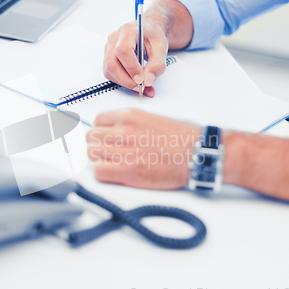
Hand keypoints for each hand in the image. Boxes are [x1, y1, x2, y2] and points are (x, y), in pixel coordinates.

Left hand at [86, 108, 200, 189]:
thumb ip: (129, 123)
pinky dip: (102, 173)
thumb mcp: (151, 118)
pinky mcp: (128, 171)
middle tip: (107, 152)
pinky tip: (114, 172)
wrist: (197, 153)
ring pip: (92, 153)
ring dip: (99, 159)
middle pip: (90, 137)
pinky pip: (99, 171)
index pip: (97, 120)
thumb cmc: (181, 138)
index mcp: (129, 115)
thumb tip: (113, 131)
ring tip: (112, 163)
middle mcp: (124, 130)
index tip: (104, 138)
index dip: (99, 130)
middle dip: (96, 144)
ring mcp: (124, 150)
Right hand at [103, 0, 193, 97]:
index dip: (131, 67)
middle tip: (140, 86)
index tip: (141, 79)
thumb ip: (157, 65)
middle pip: (112, 64)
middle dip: (126, 80)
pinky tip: (133, 81)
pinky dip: (121, 81)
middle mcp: (114, 38)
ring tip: (139, 84)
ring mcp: (108, 48)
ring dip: (124, 82)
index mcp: (128, 30)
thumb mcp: (161, 48)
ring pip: (109, 71)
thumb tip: (148, 81)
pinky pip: (109, 73)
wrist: (147, 32)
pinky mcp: (107, 57)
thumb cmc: (152, 37)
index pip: (123, 50)